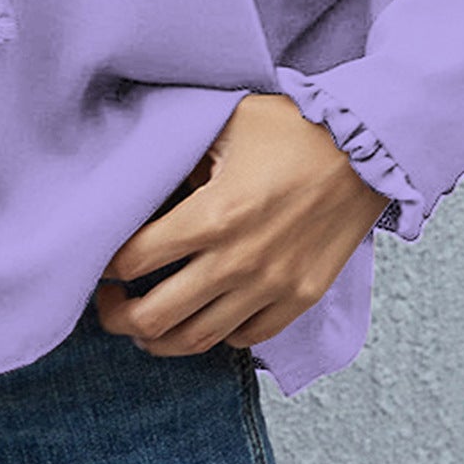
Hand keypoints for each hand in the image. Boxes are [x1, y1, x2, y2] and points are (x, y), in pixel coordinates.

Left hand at [94, 92, 390, 355]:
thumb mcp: (224, 124)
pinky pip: (246, 338)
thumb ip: (180, 154)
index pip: (136, 259)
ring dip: (160, 339)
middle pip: (156, 316)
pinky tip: (200, 320)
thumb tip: (141, 176)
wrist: (366, 149)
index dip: (105, 266)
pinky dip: (216, 336)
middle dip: (119, 318)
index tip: (98, 262)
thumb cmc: (290, 127)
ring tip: (143, 328)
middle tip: (107, 307)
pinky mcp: (300, 297)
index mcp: (212, 214)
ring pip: (198, 338)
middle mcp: (238, 260)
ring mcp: (272, 286)